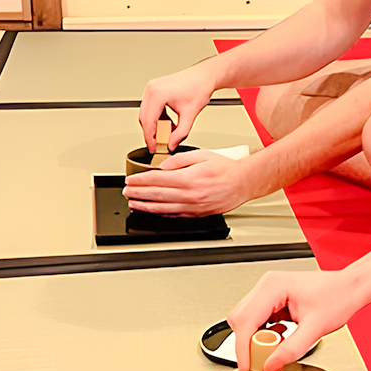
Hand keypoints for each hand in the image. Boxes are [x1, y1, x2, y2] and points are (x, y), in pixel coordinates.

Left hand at [124, 150, 253, 216]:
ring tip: (133, 203)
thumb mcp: (202, 155)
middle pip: (156, 194)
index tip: (130, 180)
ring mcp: (193, 206)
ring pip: (163, 208)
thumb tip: (163, 167)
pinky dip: (160, 213)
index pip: (157, 180)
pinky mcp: (197, 213)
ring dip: (145, 206)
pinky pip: (174, 215)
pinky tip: (152, 210)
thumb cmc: (226, 168)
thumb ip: (180, 160)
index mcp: (189, 178)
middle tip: (126, 191)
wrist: (244, 183)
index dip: (140, 180)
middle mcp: (190, 195)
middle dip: (138, 193)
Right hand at [139, 64, 218, 151]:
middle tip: (160, 144)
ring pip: (146, 114)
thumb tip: (171, 144)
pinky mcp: (154, 89)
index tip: (154, 148)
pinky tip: (168, 123)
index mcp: (158, 94)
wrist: (204, 76)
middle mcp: (151, 89)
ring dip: (155, 126)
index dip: (150, 138)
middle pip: (144, 118)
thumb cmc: (199, 87)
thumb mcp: (190, 115)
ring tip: (167, 133)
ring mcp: (151, 88)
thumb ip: (180, 133)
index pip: (148, 122)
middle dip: (151, 133)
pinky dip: (157, 118)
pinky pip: (150, 108)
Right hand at [228, 268, 370, 370]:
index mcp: (274, 286)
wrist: (350, 288)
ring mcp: (269, 291)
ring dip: (256, 338)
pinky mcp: (273, 299)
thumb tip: (270, 366)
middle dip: (248, 343)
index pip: (246, 320)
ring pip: (247, 320)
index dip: (242, 347)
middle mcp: (267, 285)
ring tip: (277, 347)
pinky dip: (264, 333)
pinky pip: (257, 320)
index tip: (246, 366)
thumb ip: (291, 349)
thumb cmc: (338, 297)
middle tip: (264, 358)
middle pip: (241, 319)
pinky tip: (281, 338)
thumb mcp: (316, 328)